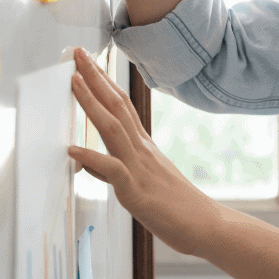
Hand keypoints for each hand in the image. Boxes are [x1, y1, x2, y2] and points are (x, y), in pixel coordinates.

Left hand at [67, 47, 211, 256]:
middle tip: (78, 54)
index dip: (104, 82)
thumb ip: (115, 170)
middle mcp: (141, 149)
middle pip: (116, 106)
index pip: (122, 106)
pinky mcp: (136, 191)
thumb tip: (90, 162)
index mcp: (144, 146)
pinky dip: (92, 158)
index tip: (89, 63)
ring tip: (74, 81)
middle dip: (95, 78)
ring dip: (91, 103)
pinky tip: (72, 149)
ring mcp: (139, 168)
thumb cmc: (177, 206)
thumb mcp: (143, 183)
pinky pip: (112, 170)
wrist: (206, 225)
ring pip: (112, 128)